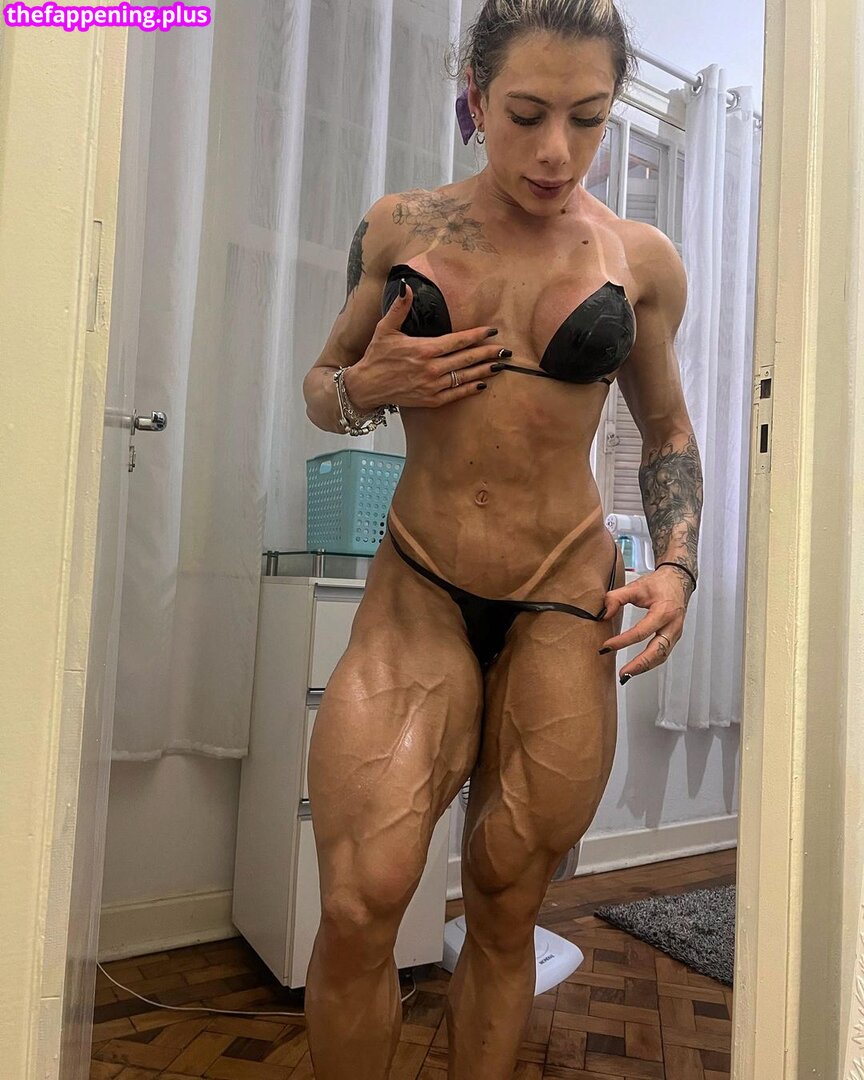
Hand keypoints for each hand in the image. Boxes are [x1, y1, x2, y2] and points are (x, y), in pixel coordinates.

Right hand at [347, 280, 506, 410]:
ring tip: (500, 365)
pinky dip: (470, 389)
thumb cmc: (376, 356)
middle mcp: (431, 368)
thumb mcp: (385, 329)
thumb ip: (399, 308)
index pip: (457, 341)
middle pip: (466, 359)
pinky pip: (456, 394)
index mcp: (424, 349)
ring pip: (464, 377)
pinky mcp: (430, 399)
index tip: (491, 331)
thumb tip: (406, 286)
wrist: (367, 386)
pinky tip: (482, 383)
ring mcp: (432, 386)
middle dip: (488, 353)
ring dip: (484, 370)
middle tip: (506, 350)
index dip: (476, 335)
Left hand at [597, 565, 690, 682]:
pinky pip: (662, 654)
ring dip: (644, 667)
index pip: (641, 632)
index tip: (607, 646)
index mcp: (664, 611)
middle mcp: (672, 625)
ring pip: (661, 656)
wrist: (678, 581)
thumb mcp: (636, 586)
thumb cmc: (659, 584)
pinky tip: (637, 667)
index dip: (623, 641)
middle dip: (639, 665)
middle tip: (622, 673)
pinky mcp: (673, 637)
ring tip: (626, 675)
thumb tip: (604, 613)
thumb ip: (617, 598)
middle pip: (657, 651)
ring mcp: (675, 633)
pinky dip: (650, 662)